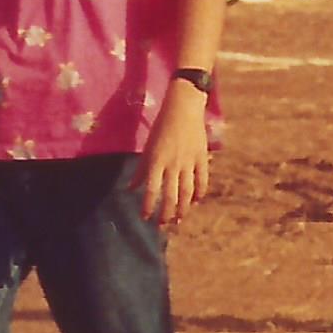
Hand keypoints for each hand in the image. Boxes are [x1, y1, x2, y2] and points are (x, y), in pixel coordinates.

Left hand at [144, 88, 211, 228]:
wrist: (183, 108)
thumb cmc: (161, 127)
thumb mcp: (147, 148)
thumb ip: (141, 170)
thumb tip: (130, 189)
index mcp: (156, 161)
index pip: (151, 190)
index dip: (148, 206)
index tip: (145, 217)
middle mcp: (172, 164)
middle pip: (170, 195)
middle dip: (166, 213)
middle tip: (162, 225)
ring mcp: (189, 162)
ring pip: (187, 191)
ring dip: (183, 208)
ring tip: (179, 219)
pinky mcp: (201, 158)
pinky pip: (202, 180)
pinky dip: (199, 193)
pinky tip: (195, 201)